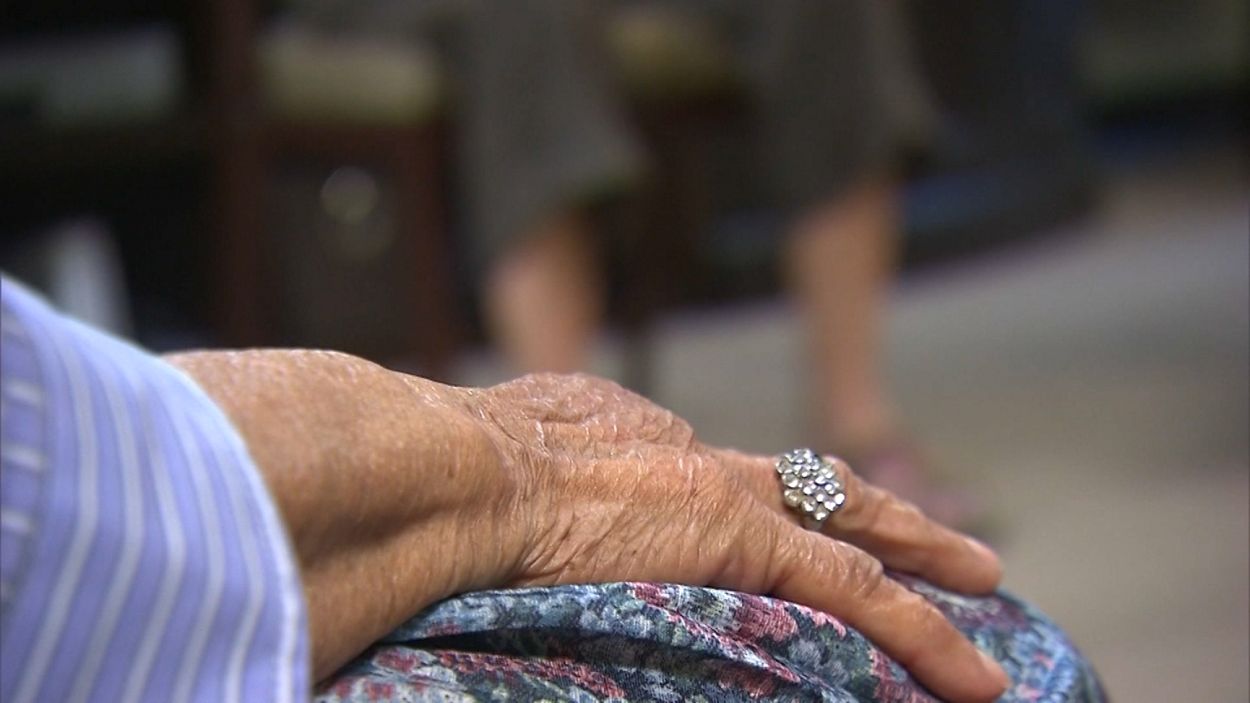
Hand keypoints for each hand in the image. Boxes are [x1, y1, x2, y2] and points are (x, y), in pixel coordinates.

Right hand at [465, 373, 1008, 702]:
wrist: (465, 479)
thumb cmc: (452, 490)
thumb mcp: (502, 475)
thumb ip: (537, 492)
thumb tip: (522, 521)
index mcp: (637, 450)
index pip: (731, 478)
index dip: (776, 495)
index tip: (802, 512)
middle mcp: (693, 464)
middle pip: (809, 482)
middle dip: (874, 505)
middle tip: (935, 530)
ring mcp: (726, 500)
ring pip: (854, 527)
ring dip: (922, 554)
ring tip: (980, 577)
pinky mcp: (750, 544)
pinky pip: (859, 596)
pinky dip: (922, 634)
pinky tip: (972, 677)